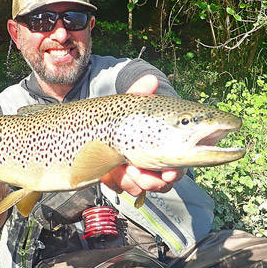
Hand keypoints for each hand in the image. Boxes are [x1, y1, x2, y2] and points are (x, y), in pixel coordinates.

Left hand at [100, 74, 185, 195]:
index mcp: (165, 142)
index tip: (169, 173)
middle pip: (167, 180)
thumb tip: (151, 79)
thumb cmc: (117, 117)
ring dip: (137, 181)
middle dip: (157, 181)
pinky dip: (120, 182)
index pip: (180, 161)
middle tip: (145, 176)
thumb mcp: (129, 104)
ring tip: (126, 169)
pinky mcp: (123, 179)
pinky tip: (113, 172)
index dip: (177, 170)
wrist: (86, 131)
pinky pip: (126, 189)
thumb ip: (140, 93)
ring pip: (147, 186)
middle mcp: (156, 159)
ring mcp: (139, 171)